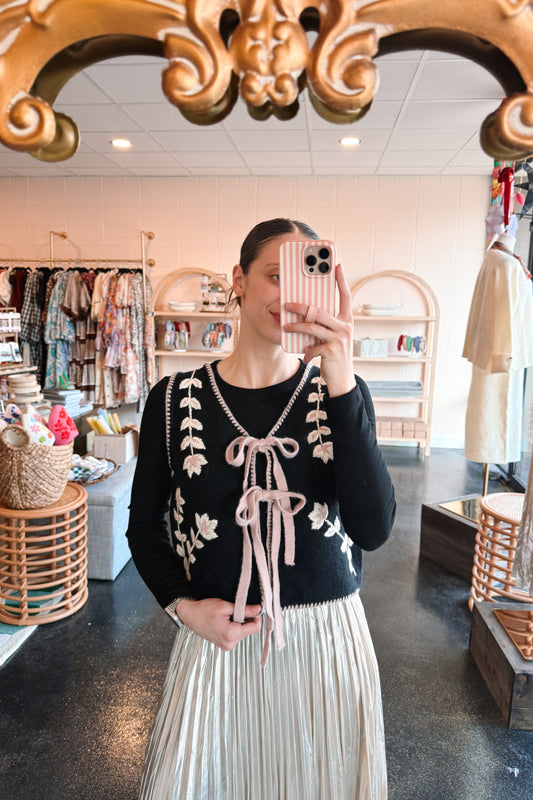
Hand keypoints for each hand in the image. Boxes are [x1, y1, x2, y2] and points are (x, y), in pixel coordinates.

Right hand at [177, 598, 262, 650]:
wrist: (190, 615)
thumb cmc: (204, 610)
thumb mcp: (225, 606)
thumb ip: (244, 610)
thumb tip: (258, 609)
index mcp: (231, 634)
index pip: (255, 628)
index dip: (256, 617)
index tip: (253, 609)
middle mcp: (229, 643)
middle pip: (249, 631)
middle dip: (246, 619)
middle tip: (235, 611)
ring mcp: (226, 645)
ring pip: (243, 632)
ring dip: (240, 623)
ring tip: (228, 616)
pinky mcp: (224, 644)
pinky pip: (236, 635)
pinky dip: (234, 627)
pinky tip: (225, 621)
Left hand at [283, 264, 355, 396]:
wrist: (342, 380)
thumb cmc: (334, 356)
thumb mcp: (332, 337)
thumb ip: (324, 324)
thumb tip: (307, 312)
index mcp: (346, 320)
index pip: (345, 296)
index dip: (341, 281)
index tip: (337, 266)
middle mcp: (346, 327)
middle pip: (319, 310)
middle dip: (300, 306)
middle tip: (286, 304)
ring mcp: (340, 339)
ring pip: (312, 326)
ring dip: (295, 326)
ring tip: (285, 326)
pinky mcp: (332, 350)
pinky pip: (312, 345)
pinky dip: (306, 350)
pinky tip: (305, 355)